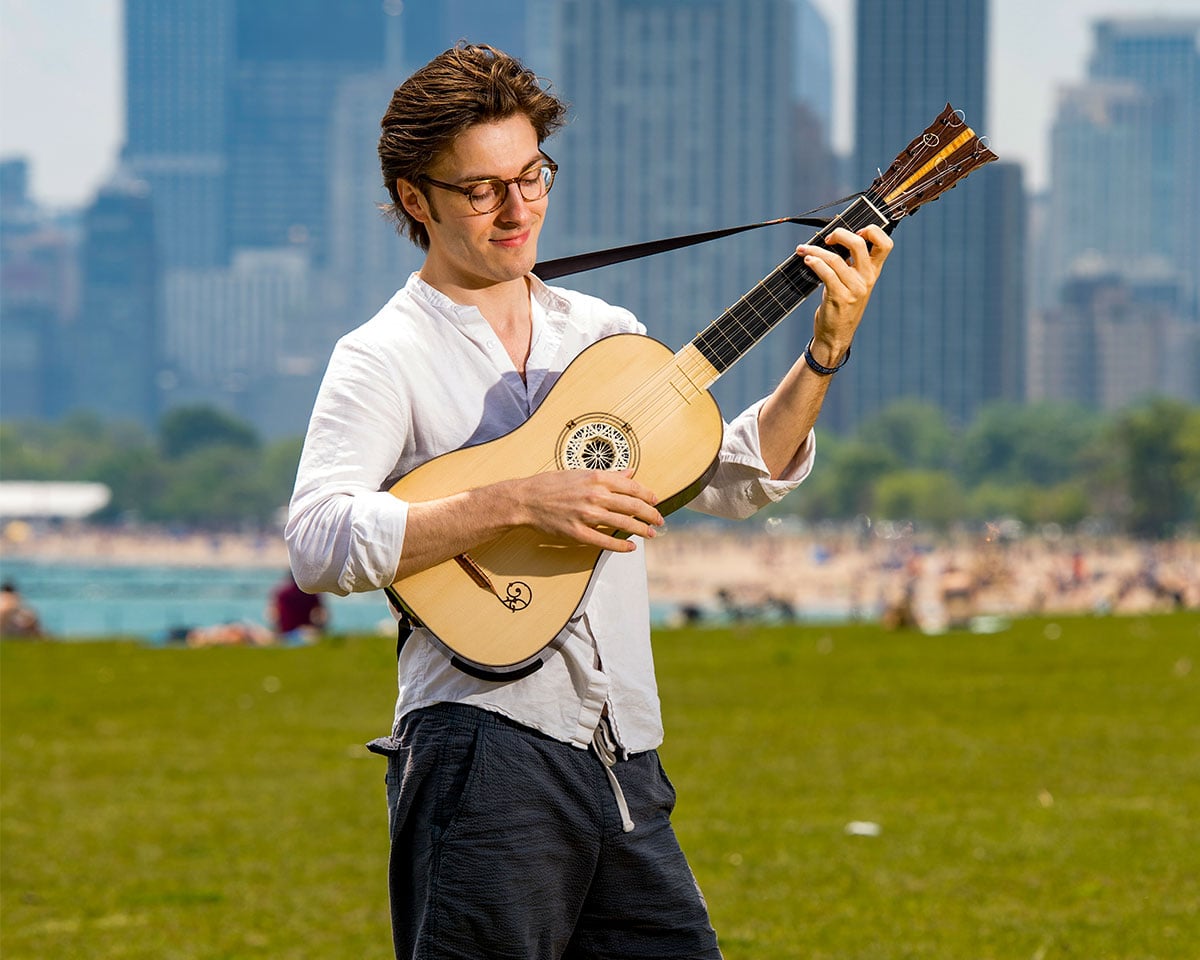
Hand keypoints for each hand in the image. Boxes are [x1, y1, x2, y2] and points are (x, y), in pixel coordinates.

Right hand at [508, 468, 662, 551]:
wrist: (526, 500)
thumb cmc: (551, 484)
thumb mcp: (580, 472)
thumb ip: (608, 475)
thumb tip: (629, 473)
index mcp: (596, 478)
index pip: (632, 487)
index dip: (648, 495)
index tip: (655, 501)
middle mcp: (595, 496)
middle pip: (632, 506)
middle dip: (650, 514)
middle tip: (659, 520)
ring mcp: (587, 515)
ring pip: (623, 523)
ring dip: (641, 530)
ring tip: (651, 534)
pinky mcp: (578, 532)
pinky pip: (605, 541)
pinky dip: (621, 545)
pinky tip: (631, 547)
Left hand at [796, 224, 892, 363]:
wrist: (836, 336)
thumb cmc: (842, 307)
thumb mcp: (854, 285)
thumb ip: (852, 266)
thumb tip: (836, 240)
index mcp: (873, 273)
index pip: (885, 244)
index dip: (872, 231)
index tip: (855, 230)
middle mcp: (867, 279)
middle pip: (859, 243)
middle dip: (839, 234)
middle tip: (827, 238)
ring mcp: (854, 289)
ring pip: (835, 258)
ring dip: (815, 250)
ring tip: (803, 250)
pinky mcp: (839, 297)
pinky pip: (826, 272)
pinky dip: (814, 263)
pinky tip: (807, 261)